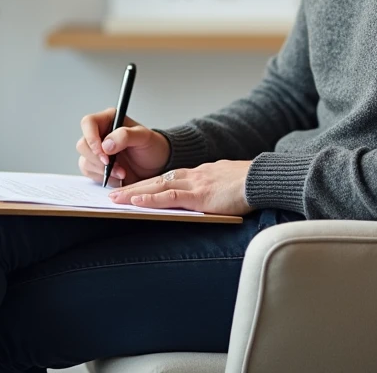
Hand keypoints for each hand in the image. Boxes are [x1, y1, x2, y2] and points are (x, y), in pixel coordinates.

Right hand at [76, 108, 170, 185]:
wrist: (157, 166)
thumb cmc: (153, 147)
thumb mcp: (145, 137)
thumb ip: (125, 136)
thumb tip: (106, 145)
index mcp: (109, 120)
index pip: (88, 123)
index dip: (91, 137)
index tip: (103, 152)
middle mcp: (100, 134)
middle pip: (83, 144)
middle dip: (98, 159)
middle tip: (115, 165)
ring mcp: (98, 151)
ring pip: (85, 160)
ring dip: (102, 170)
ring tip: (122, 172)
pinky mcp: (97, 166)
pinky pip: (90, 172)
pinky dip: (103, 178)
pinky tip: (118, 177)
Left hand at [107, 160, 252, 215]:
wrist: (264, 179)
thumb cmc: (250, 183)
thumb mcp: (226, 183)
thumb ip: (212, 188)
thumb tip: (207, 197)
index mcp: (198, 174)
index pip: (167, 178)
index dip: (147, 184)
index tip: (132, 189)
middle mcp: (192, 176)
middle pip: (156, 180)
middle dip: (133, 186)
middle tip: (112, 192)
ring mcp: (195, 185)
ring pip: (157, 186)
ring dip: (134, 193)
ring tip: (114, 198)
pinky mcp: (200, 196)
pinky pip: (170, 197)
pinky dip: (151, 199)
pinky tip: (136, 201)